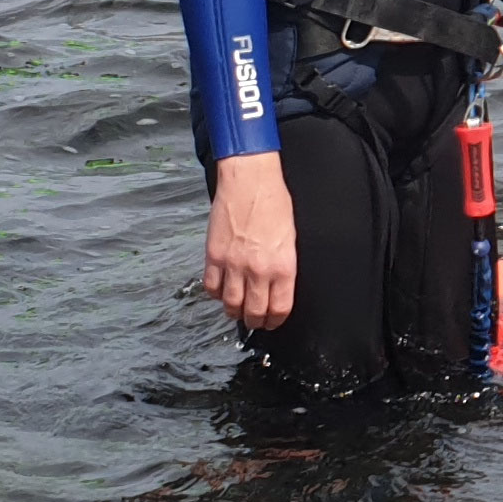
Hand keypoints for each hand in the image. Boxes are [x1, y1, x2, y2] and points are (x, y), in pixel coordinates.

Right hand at [203, 150, 298, 330]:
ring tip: (237, 309)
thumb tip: (278, 287)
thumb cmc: (274, 202)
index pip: (279, 308)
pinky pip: (211, 287)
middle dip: (256, 321)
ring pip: (231, 304)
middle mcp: (258, 270)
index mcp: (283, 266)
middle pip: (254, 312)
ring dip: (234, 311)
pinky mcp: (214, 256)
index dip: (276, 320)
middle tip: (255, 319)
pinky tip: (221, 290)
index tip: (273, 321)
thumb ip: (284, 266)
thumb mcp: (291, 238)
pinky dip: (215, 293)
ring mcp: (233, 264)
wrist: (250, 180)